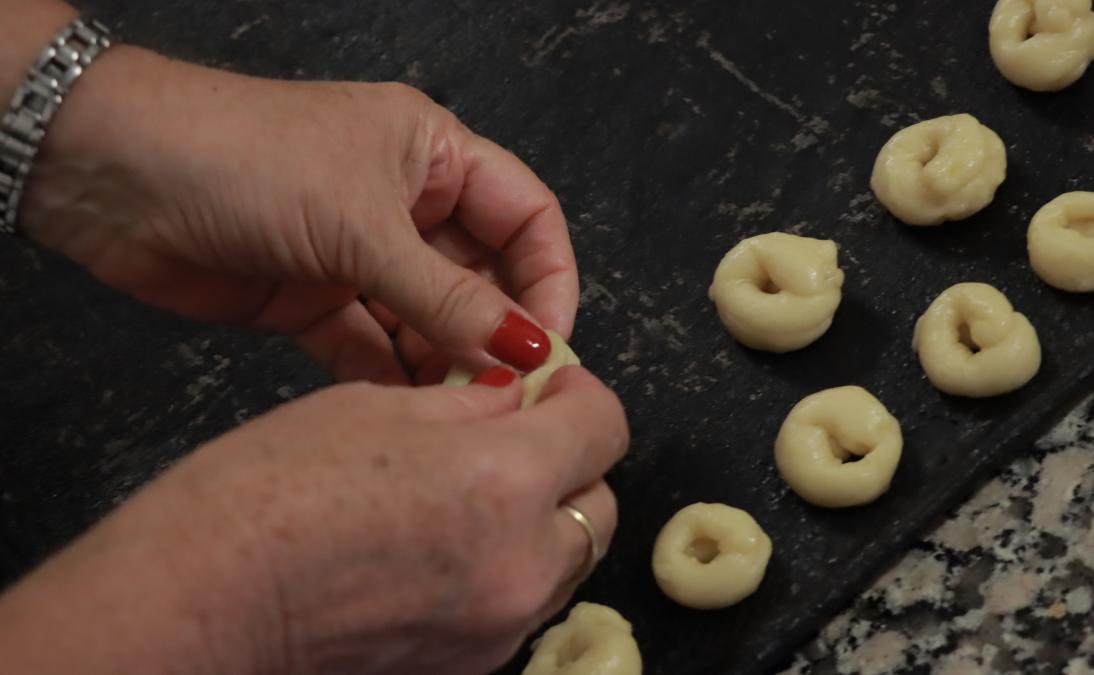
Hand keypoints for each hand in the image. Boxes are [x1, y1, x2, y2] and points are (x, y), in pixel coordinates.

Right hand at [0, 367, 627, 674]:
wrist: (191, 608)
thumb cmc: (258, 494)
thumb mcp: (368, 408)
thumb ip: (466, 403)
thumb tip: (514, 398)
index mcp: (504, 479)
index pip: (604, 425)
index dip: (579, 393)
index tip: (550, 385)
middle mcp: (523, 561)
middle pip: (601, 503)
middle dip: (572, 462)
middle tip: (518, 436)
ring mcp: (499, 626)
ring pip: (569, 560)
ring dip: (546, 519)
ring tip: (477, 493)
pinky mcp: (469, 664)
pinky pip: (523, 605)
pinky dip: (509, 568)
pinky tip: (448, 547)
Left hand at [21, 46, 577, 382]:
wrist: (111, 175)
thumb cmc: (243, 157)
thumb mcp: (361, 224)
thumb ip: (446, 298)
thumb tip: (524, 350)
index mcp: (432, 155)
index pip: (524, 217)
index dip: (549, 278)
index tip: (549, 344)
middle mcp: (405, 204)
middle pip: (481, 277)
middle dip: (495, 333)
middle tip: (506, 395)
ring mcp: (358, 255)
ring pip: (428, 320)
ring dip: (444, 365)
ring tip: (459, 414)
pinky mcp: (313, 301)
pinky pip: (371, 348)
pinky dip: (390, 380)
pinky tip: (409, 416)